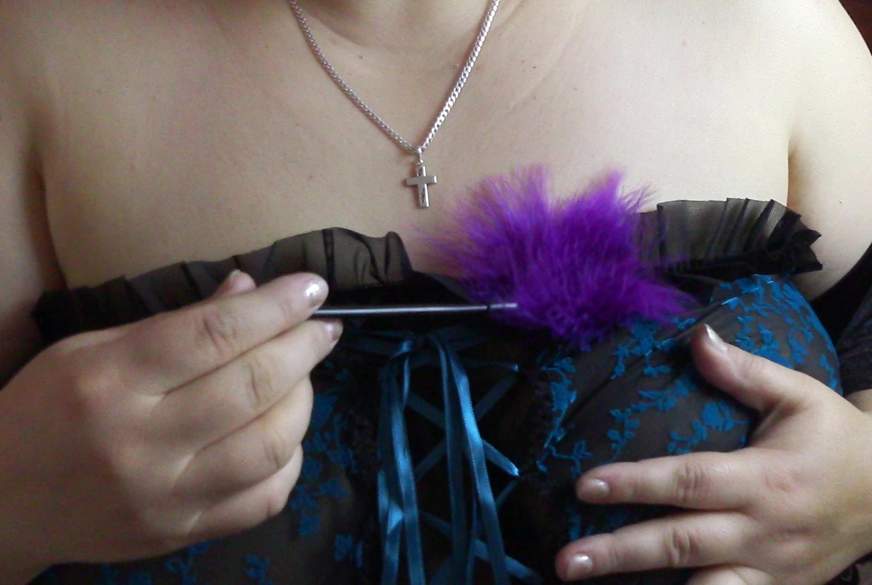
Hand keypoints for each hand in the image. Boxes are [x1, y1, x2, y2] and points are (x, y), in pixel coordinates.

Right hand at [0, 269, 341, 575]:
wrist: (1, 503)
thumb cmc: (45, 410)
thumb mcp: (91, 348)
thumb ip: (177, 322)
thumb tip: (250, 289)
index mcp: (112, 381)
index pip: (213, 334)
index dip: (275, 306)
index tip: (312, 287)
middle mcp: (143, 442)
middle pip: (251, 387)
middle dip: (303, 348)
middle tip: (322, 327)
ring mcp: (167, 497)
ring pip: (270, 445)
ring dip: (304, 401)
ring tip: (303, 375)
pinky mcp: (182, 534)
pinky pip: (264, 499)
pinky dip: (291, 460)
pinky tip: (287, 432)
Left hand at [555, 324, 871, 584]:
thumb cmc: (835, 438)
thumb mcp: (799, 394)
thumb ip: (744, 371)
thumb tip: (696, 336)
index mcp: (763, 479)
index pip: (688, 481)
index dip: (635, 483)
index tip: (584, 485)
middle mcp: (762, 531)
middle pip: (682, 544)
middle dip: (621, 553)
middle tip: (566, 561)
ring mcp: (770, 571)